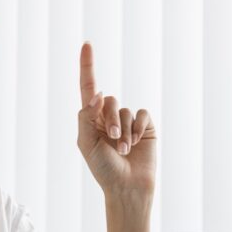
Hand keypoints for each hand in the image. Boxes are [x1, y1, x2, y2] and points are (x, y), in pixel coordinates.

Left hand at [76, 42, 156, 196]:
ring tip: (123, 149)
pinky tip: (136, 143)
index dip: (87, 66)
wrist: (127, 186)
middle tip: (112, 139)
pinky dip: (138, 127)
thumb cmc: (103, 168)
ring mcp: (128, 121)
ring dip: (123, 130)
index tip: (87, 44)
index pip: (88, 87)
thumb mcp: (86, 142)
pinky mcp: (145, 126)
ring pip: (125, 109)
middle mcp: (109, 117)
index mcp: (91, 119)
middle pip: (108, 100)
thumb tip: (97, 94)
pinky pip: (142, 114)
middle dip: (110, 119)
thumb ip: (86, 116)